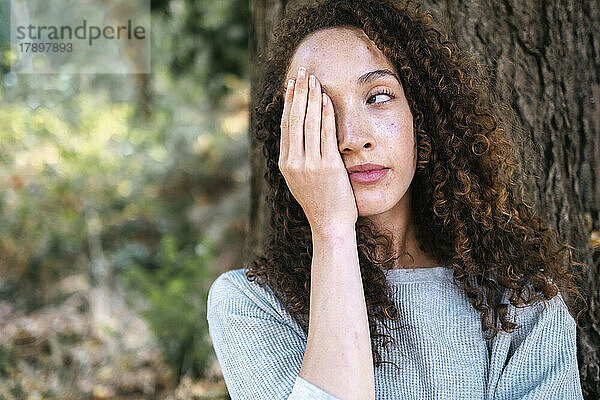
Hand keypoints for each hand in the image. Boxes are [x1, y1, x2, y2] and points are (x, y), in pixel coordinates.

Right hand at [278, 66, 357, 233]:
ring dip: (312, 97)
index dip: (289, 103)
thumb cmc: (320, 203)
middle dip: (299, 93)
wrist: (329, 225)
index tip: (292, 85)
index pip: (286, 125)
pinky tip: (326, 98)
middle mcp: (294, 162)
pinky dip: (326, 113)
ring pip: (309, 123)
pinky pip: (326, 133)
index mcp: (285, 163)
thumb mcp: (300, 180)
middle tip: (303, 72)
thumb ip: (298, 159)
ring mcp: (310, 164)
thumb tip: (298, 139)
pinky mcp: (327, 166)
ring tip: (314, 79)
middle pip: (295, 119)